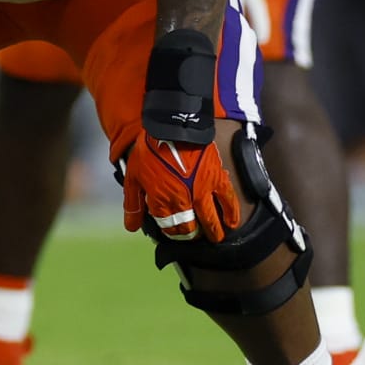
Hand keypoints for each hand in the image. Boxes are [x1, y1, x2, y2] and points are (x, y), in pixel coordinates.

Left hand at [117, 134, 241, 241]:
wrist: (171, 127)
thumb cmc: (149, 150)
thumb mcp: (133, 177)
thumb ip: (133, 204)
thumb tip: (132, 227)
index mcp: (162, 201)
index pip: (170, 228)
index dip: (173, 234)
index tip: (176, 233)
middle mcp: (183, 201)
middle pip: (191, 229)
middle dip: (193, 235)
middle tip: (196, 236)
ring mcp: (202, 191)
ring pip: (210, 220)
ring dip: (214, 232)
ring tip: (216, 236)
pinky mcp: (217, 179)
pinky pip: (227, 201)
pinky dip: (232, 214)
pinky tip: (233, 222)